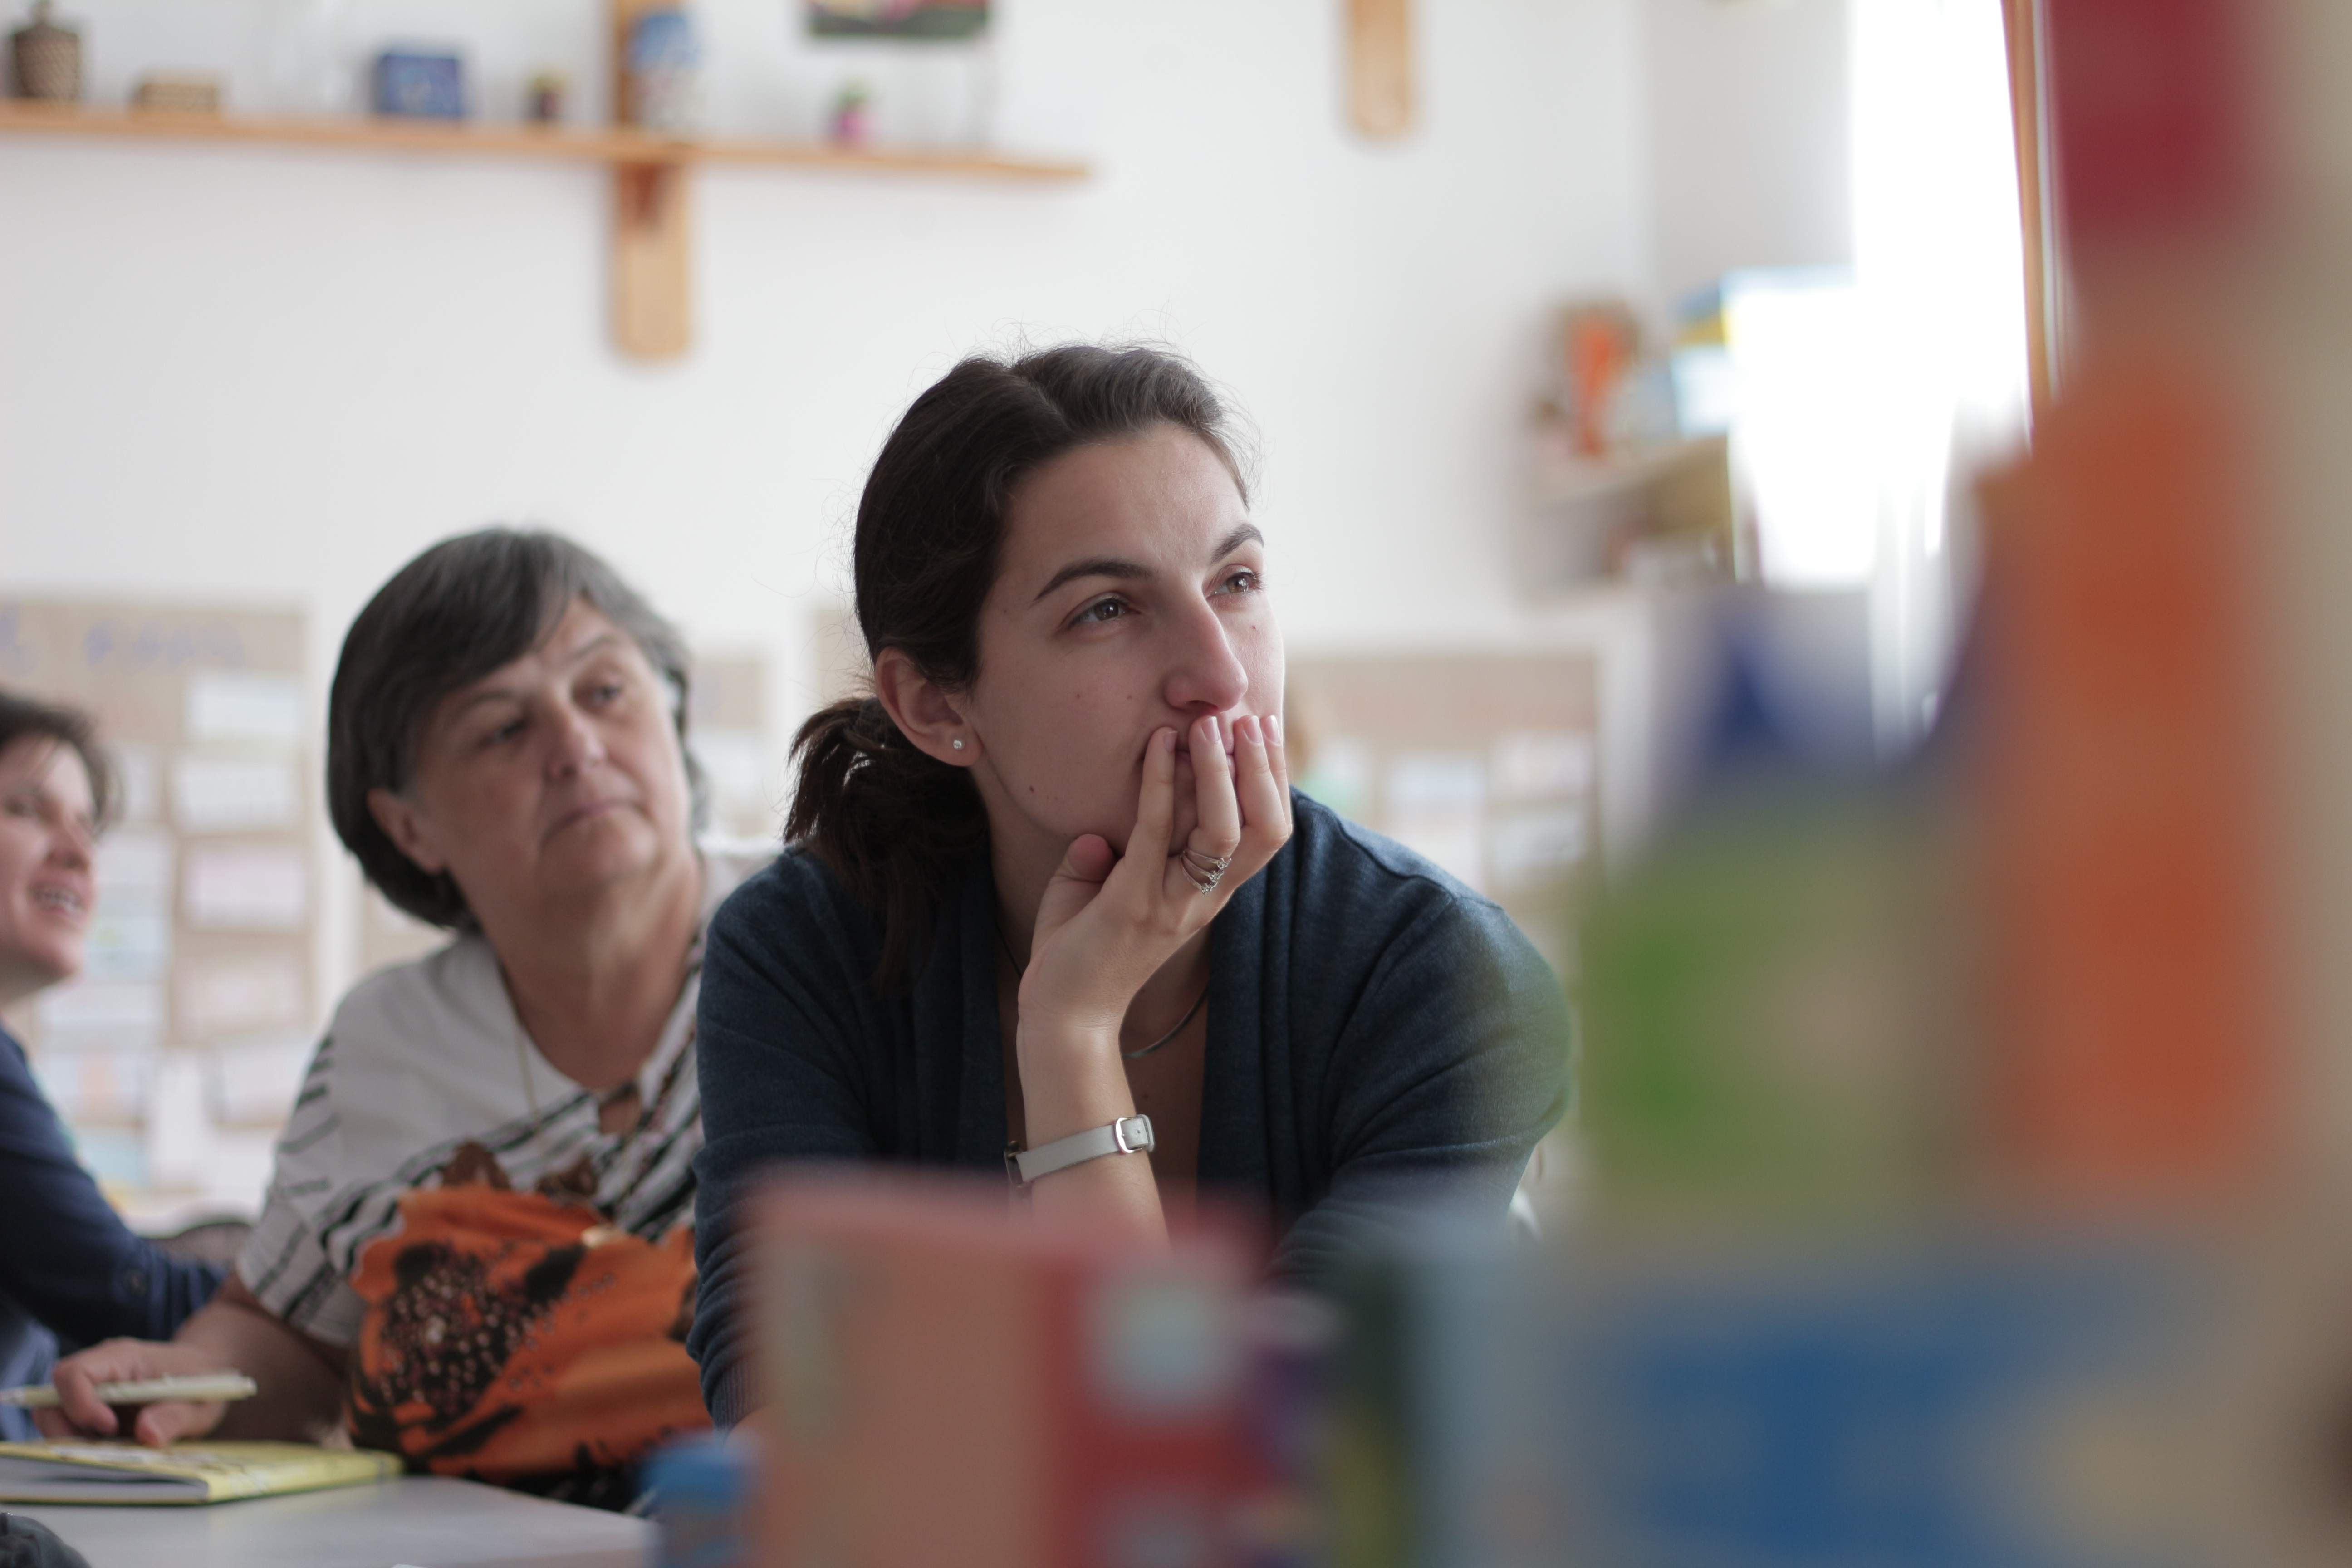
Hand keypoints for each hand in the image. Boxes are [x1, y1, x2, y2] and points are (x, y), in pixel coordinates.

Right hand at [35, 1338, 236, 1446]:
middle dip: (64, 1429)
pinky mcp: (93, 1404)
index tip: (110, 1427)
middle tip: (100, 1448)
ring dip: (71, 1438)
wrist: (205, 1371)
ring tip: (109, 1448)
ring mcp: (93, 1387)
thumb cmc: (202, 1383)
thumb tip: (145, 1435)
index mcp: (122, 1358)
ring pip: (54, 1413)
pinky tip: (111, 1447)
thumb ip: (175, 1417)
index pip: (73, 1373)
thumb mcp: (200, 1405)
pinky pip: (69, 1423)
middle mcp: (100, 1369)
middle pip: (52, 1397)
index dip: (81, 1405)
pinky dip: (80, 1441)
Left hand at [1022, 712, 1290, 1037]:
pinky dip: (1160, 783)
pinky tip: (1160, 744)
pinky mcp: (1133, 902)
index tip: (1263, 732)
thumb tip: (1095, 838)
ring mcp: (1172, 901)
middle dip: (1263, 770)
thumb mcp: (1100, 902)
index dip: (1272, 782)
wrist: (1064, 1019)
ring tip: (1210, 723)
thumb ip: (1105, 865)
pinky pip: (1156, 831)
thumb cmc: (1080, 958)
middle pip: (1263, 829)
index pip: (1263, 833)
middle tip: (1251, 718)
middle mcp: (1203, 898)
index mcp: (1207, 895)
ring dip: (1218, 770)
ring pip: (1222, 829)